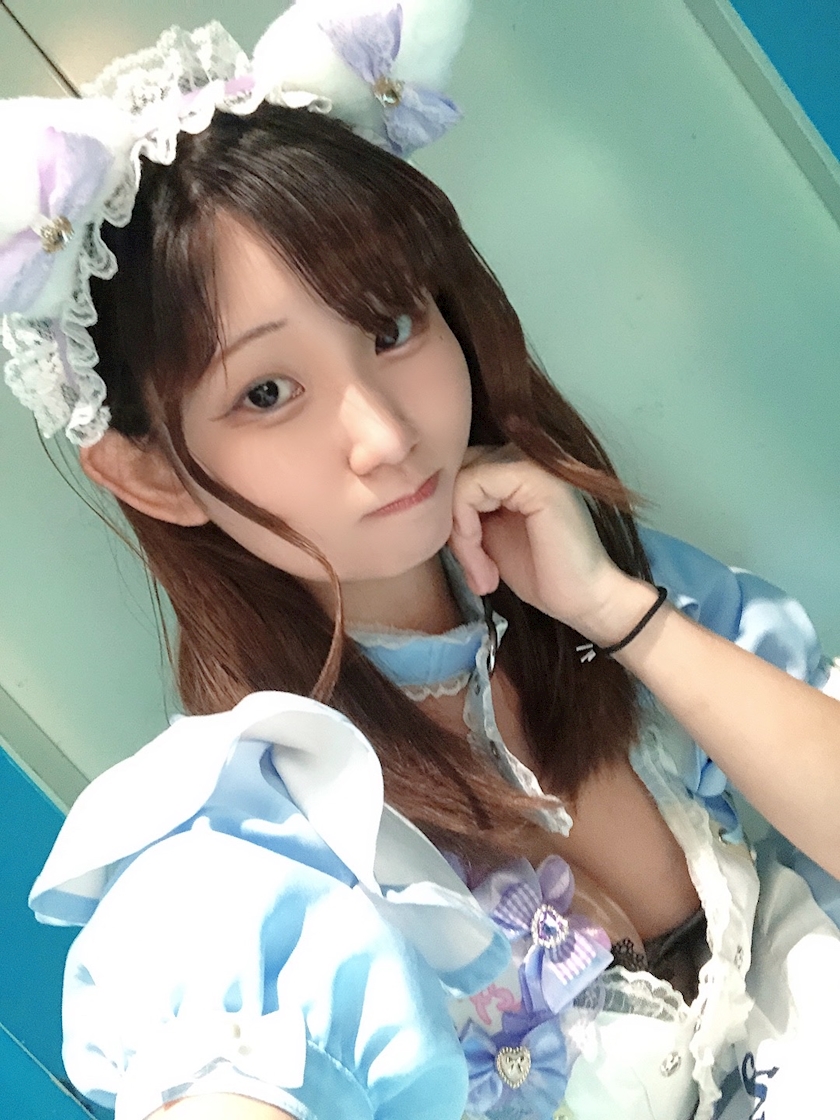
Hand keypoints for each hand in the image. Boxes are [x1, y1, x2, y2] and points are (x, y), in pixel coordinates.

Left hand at [448, 446, 653, 642]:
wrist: (585, 601)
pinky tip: (486, 565)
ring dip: (459, 534)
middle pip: (454, 471)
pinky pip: (471, 486)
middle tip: (474, 569)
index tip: (468, 561)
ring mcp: (531, 460)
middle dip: (451, 525)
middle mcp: (523, 452)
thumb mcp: (487, 534)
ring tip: (481, 573)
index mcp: (514, 464)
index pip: (456, 470)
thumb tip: (423, 498)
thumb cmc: (541, 572)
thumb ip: (464, 509)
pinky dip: (466, 530)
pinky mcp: (534, 476)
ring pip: (458, 480)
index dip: (450, 516)